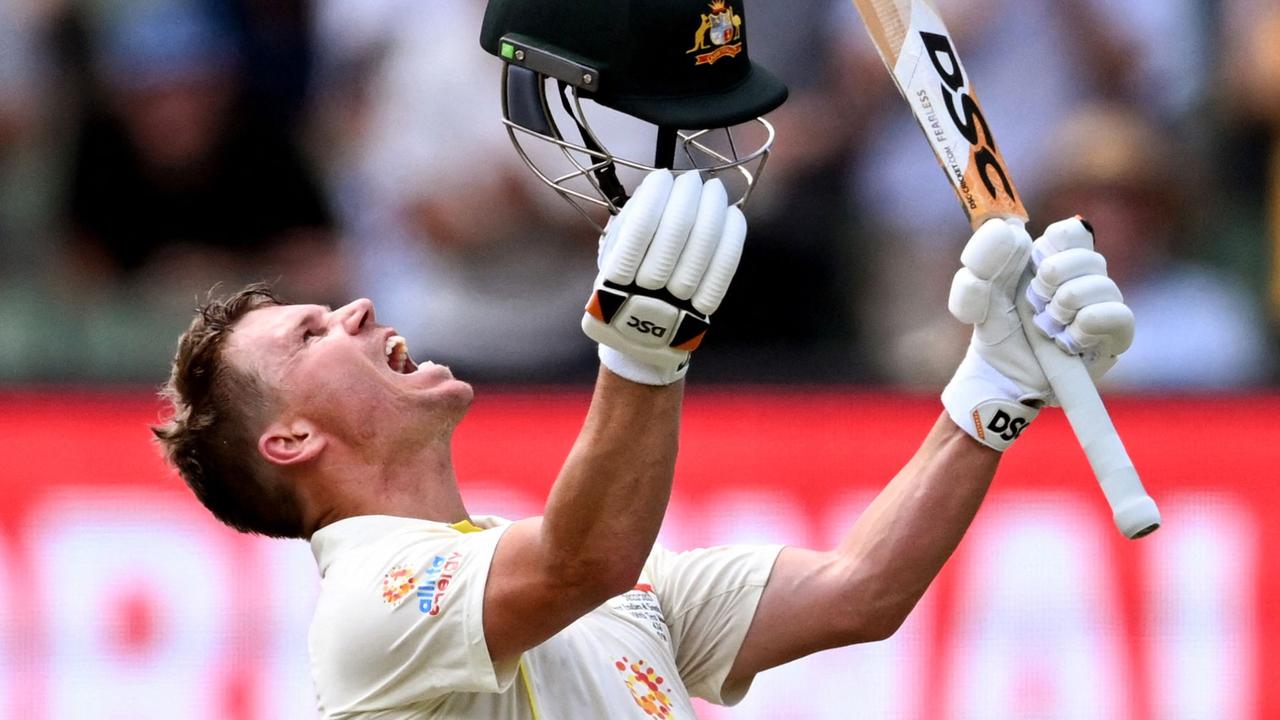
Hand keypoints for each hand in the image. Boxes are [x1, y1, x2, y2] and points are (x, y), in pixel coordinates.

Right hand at [583, 169, 745, 384]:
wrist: (641, 332)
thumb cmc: (629, 277)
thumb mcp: (613, 251)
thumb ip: (632, 219)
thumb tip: (660, 184)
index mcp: (615, 271)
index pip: (641, 225)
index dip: (656, 195)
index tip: (663, 177)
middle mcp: (646, 287)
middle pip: (677, 229)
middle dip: (688, 196)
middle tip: (694, 179)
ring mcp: (676, 299)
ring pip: (703, 244)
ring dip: (713, 209)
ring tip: (715, 189)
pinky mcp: (702, 307)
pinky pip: (724, 268)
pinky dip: (732, 237)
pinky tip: (733, 214)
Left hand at [941, 217, 1134, 449]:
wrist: (1001, 377)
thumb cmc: (995, 331)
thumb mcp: (977, 295)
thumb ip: (983, 260)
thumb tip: (1009, 229)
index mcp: (1055, 259)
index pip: (1072, 232)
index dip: (1052, 247)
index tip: (1033, 266)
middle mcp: (1085, 278)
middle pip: (1088, 255)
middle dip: (1051, 281)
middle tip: (1033, 303)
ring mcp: (1104, 304)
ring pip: (1100, 284)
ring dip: (1063, 308)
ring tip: (1047, 327)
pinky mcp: (1117, 334)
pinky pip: (1117, 314)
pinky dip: (1084, 326)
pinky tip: (1067, 341)